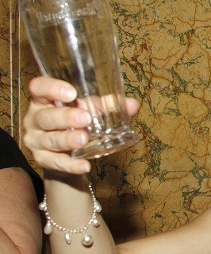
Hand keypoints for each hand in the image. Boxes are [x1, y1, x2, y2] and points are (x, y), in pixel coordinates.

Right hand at [23, 76, 139, 174]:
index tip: (71, 93)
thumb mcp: (89, 111)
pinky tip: (84, 166)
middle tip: (85, 118)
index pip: (38, 88)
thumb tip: (132, 104)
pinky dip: (71, 165)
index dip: (52, 88)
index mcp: (44, 100)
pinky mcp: (43, 159)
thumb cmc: (76, 124)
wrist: (67, 155)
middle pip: (45, 116)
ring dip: (67, 140)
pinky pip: (55, 162)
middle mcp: (35, 119)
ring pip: (49, 139)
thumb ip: (108, 106)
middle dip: (65, 117)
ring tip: (84, 139)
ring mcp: (36, 140)